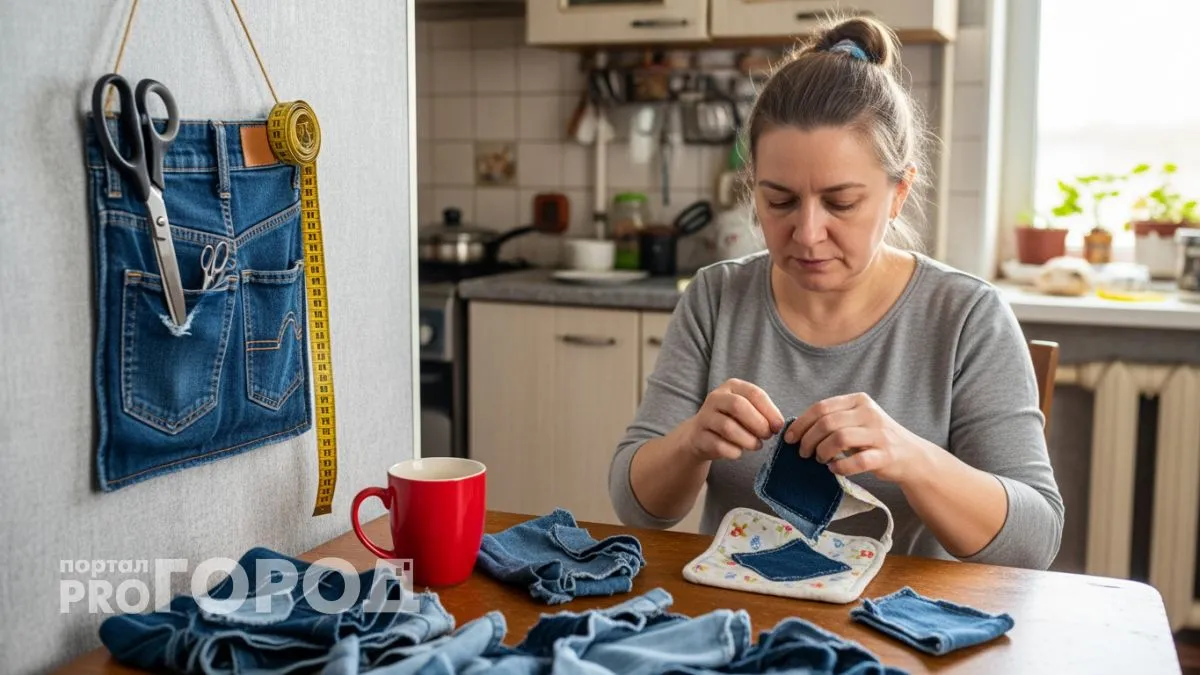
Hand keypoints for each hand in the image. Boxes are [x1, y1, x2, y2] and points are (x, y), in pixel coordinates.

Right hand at [681, 379, 785, 461]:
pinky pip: (719, 446)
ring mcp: (704, 417)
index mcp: (731, 386)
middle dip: (758, 423)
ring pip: (728, 427)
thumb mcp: (747, 410)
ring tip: (756, 445)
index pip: (754, 393)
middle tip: (767, 435)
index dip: (770, 411)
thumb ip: (763, 414)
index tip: (779, 426)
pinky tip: (739, 451)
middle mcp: (715, 398)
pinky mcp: (698, 437)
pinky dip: (734, 452)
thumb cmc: (732, 421)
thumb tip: (778, 425)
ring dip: (748, 440)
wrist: (700, 436)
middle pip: (738, 406)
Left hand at [784, 392, 930, 483]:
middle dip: (809, 439)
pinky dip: (841, 467)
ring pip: (839, 438)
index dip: (801, 423)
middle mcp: (869, 413)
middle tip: (803, 453)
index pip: (822, 407)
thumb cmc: (875, 438)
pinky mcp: (886, 455)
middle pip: (827, 423)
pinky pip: (857, 461)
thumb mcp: (856, 421)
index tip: (790, 437)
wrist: (911, 455)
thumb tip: (797, 429)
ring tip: (819, 460)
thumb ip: (833, 420)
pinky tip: (835, 470)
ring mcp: (879, 434)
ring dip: (822, 452)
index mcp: (859, 401)